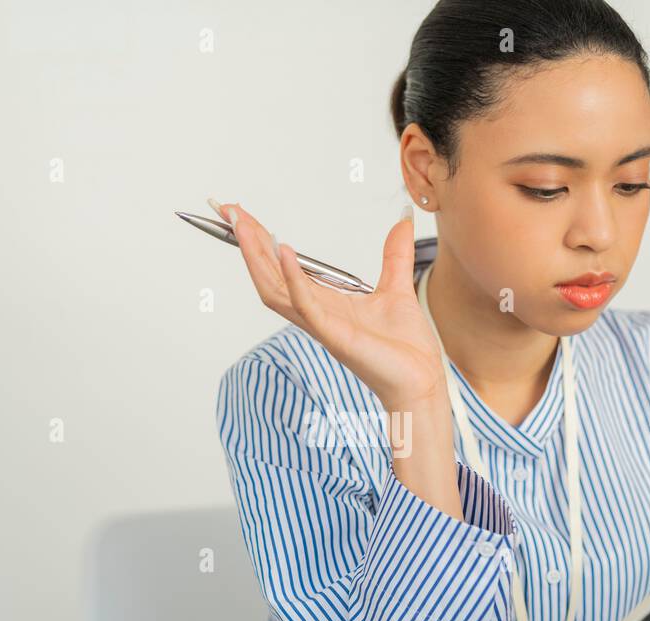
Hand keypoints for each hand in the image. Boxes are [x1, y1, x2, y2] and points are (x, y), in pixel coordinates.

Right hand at [212, 201, 446, 410]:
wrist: (421, 381)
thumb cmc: (405, 347)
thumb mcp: (398, 289)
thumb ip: (394, 256)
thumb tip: (403, 221)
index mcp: (325, 303)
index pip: (283, 268)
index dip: (262, 242)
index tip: (243, 215)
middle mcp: (315, 314)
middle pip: (268, 276)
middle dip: (248, 244)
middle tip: (228, 211)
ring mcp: (321, 326)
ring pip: (274, 290)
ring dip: (257, 258)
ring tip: (243, 226)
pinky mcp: (335, 335)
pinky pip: (306, 304)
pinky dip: (293, 277)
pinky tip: (285, 251)